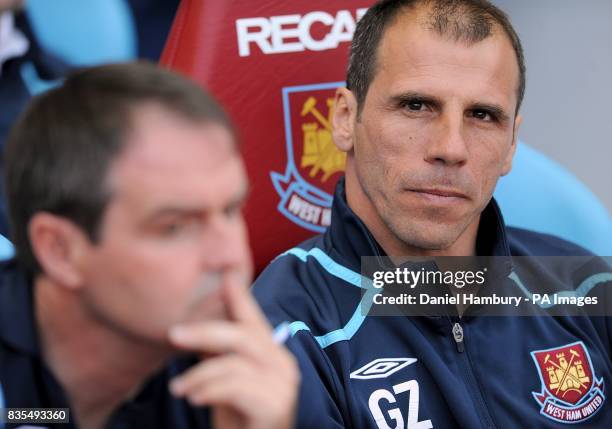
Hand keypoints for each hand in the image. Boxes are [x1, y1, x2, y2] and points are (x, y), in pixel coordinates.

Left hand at [168, 277, 298, 428]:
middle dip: (205, 331)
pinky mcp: (276, 404)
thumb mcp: (228, 383)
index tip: (227, 272)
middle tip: (173, 334)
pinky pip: (236, 387)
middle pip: (242, 335)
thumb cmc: (244, 417)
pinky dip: (210, 390)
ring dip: (199, 374)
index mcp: (272, 353)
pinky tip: (195, 398)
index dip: (240, 295)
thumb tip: (195, 332)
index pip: (254, 318)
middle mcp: (282, 363)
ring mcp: (282, 383)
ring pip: (235, 363)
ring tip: (178, 388)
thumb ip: (220, 358)